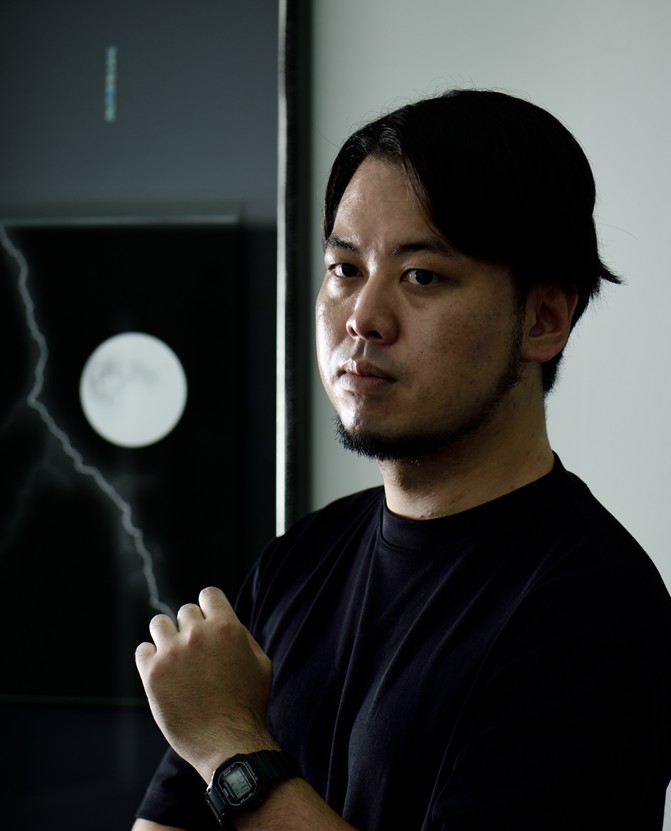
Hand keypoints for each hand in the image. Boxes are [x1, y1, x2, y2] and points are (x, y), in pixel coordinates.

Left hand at [135, 586, 274, 779]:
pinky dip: (150, 659)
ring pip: (159, 624)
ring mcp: (172, 653)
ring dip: (167, 638)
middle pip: (185, 612)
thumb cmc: (248, 704)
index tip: (207, 625)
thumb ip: (241, 635)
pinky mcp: (152, 674)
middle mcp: (197, 635)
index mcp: (226, 627)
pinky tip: (164, 673)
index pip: (208, 595)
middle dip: (191, 629)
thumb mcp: (260, 662)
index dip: (209, 609)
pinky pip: (142, 650)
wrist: (228, 743)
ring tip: (176, 660)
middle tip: (197, 655)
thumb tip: (222, 619)